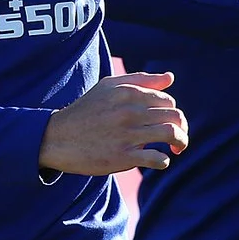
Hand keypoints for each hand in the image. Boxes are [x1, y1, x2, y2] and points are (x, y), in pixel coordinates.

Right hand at [38, 72, 188, 174]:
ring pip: (171, 134)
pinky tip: (158, 161)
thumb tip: (170, 78)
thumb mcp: (109, 87)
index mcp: (129, 93)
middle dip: (182, 128)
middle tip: (177, 138)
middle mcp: (130, 111)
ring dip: (181, 143)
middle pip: (175, 116)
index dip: (171, 112)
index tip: (165, 122)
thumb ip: (141, 80)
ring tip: (177, 149)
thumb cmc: (85, 111)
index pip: (167, 100)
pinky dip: (163, 161)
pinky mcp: (122, 157)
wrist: (57, 138)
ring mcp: (127, 134)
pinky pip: (156, 159)